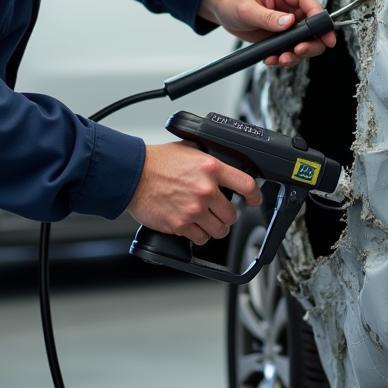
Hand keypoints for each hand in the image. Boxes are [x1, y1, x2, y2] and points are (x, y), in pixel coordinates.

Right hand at [126, 141, 261, 244]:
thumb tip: (220, 163)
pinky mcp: (180, 224)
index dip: (254, 195)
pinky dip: (199, 235)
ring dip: (215, 228)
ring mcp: (194, 209)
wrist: (133, 175)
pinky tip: (193, 227)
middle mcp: (206, 189)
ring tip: (207, 222)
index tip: (254, 200)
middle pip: (232, 214)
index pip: (245, 184)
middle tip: (219, 211)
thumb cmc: (156, 162)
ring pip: (219, 230)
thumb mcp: (189, 149)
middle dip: (227, 214)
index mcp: (211, 168)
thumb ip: (207, 158)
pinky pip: (200, 238)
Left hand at [199, 0, 335, 66]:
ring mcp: (286, 22)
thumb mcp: (246, 7)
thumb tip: (289, 22)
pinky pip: (288, 48)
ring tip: (280, 59)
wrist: (220, 5)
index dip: (320, 18)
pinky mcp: (279, 35)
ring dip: (295, 53)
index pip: (309, 2)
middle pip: (312, 25)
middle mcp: (289, 7)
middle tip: (299, 51)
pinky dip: (283, 57)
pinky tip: (271, 59)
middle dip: (310, 42)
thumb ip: (268, 16)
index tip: (326, 35)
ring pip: (302, 40)